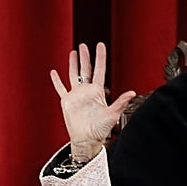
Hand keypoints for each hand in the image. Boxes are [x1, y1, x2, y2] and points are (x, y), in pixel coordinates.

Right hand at [49, 41, 135, 161]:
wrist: (86, 140)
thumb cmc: (100, 130)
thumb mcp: (112, 115)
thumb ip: (120, 102)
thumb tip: (132, 92)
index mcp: (97, 92)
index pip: (99, 70)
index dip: (100, 57)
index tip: (100, 45)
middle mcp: (86, 91)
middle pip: (85, 70)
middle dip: (85, 57)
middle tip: (83, 46)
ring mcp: (76, 96)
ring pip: (73, 75)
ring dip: (73, 64)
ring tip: (73, 52)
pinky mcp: (67, 102)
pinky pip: (60, 88)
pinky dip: (57, 81)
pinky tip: (54, 72)